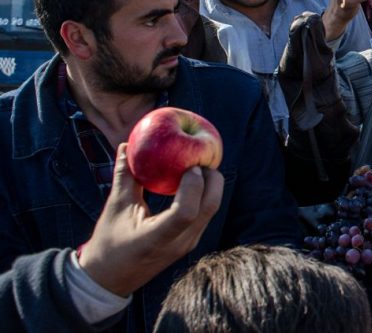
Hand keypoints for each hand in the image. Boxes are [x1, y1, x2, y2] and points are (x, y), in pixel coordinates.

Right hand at [78, 145, 222, 297]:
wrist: (110, 278)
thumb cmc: (108, 243)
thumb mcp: (115, 208)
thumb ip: (124, 176)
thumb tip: (126, 145)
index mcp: (156, 239)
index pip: (185, 213)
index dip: (192, 186)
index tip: (188, 167)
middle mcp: (179, 243)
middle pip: (210, 207)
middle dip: (211, 178)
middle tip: (199, 157)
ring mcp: (188, 244)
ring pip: (211, 210)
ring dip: (210, 185)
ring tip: (196, 165)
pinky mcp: (191, 241)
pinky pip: (206, 213)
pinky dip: (205, 194)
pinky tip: (193, 180)